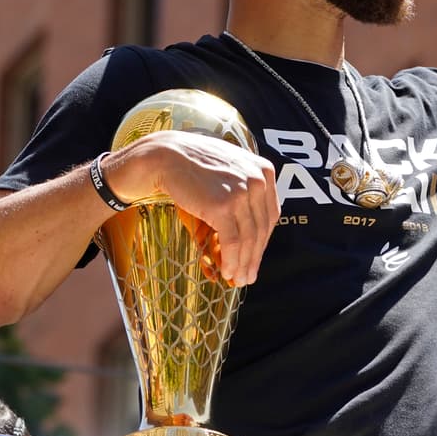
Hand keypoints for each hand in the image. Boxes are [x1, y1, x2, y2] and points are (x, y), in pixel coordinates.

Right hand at [104, 130, 280, 286]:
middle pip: (262, 228)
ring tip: (238, 278)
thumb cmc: (195, 165)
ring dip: (244, 263)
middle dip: (255, 256)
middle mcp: (258, 180)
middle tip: (249, 275)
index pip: (270, 214)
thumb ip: (245, 191)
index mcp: (263, 170)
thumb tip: (248, 230)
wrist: (166, 156)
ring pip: (249, 238)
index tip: (256, 255)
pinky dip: (232, 260)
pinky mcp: (224, 206)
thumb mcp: (230, 170)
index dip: (263, 240)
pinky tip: (227, 271)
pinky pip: (233, 241)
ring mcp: (242, 192)